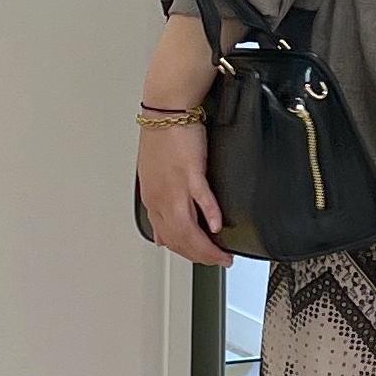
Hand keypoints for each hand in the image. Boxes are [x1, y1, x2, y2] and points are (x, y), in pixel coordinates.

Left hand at [137, 123, 231, 267]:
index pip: (168, 238)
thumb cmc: (161, 141)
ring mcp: (176, 186)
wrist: (165, 113)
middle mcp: (162, 197)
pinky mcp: (190, 172)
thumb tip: (161, 236)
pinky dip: (210, 215)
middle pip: (179, 239)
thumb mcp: (154, 180)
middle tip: (218, 262)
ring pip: (188, 228)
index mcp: (153, 200)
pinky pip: (201, 199)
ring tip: (222, 255)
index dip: (185, 254)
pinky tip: (218, 225)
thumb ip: (160, 208)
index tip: (200, 259)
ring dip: (207, 246)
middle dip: (200, 257)